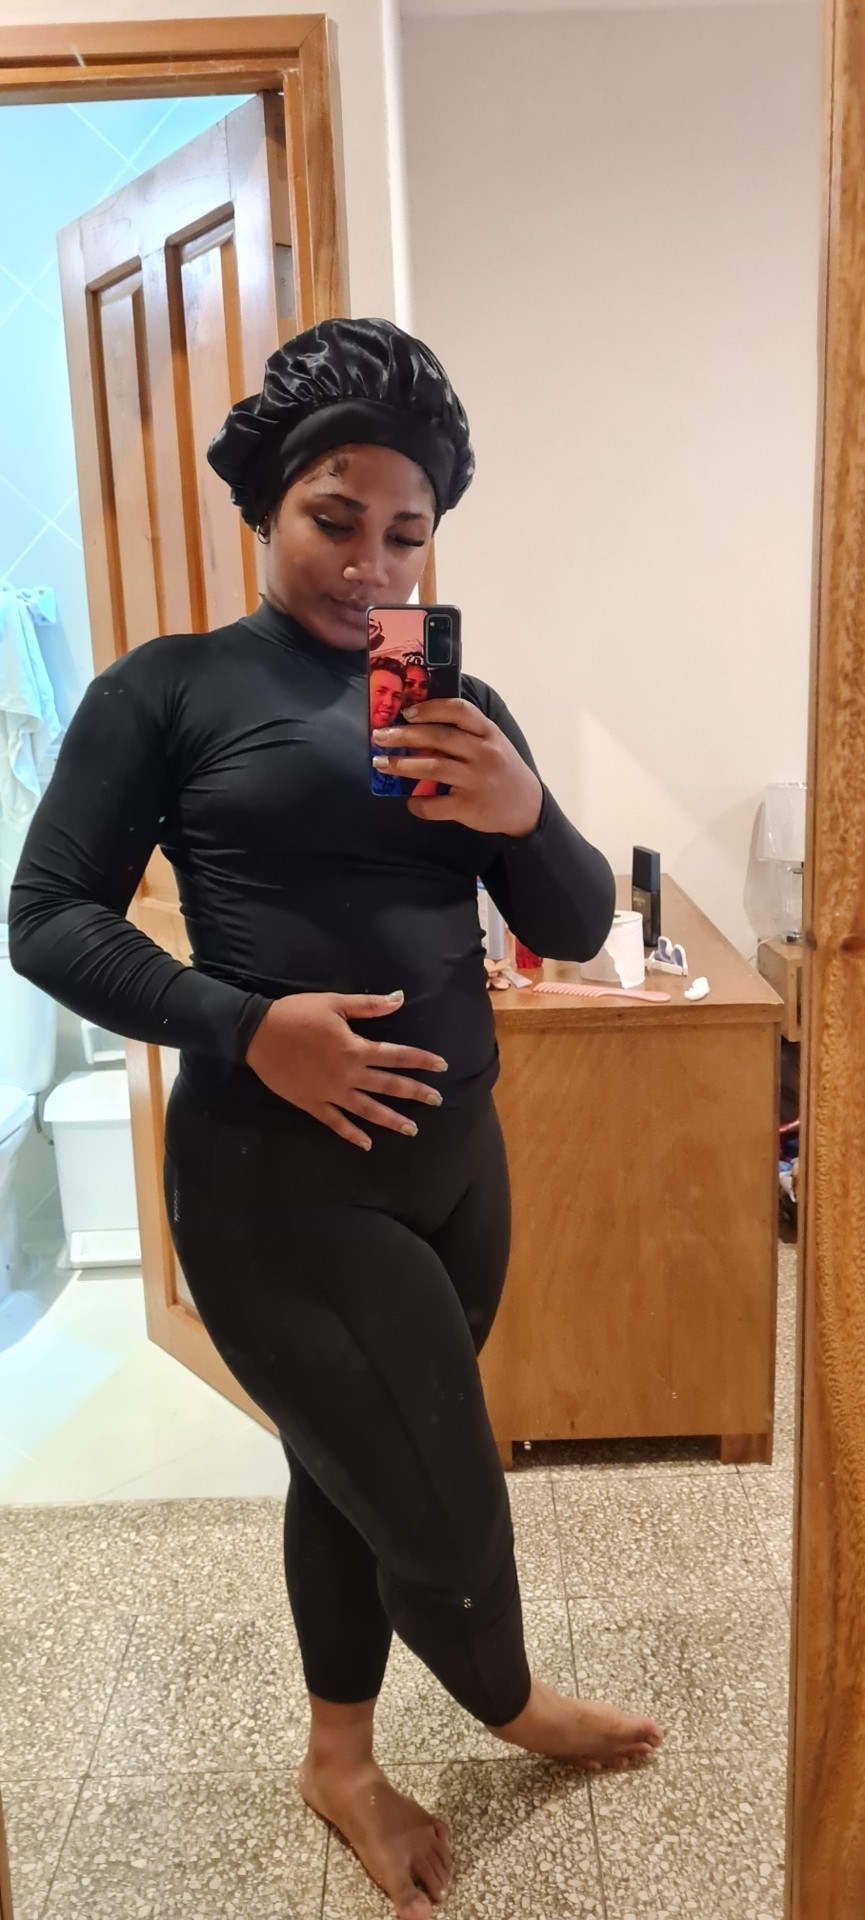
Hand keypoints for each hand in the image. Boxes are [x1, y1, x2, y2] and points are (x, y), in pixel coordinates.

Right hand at [244, 990, 447, 1149]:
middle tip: (437, 1099)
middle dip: (415, 1092)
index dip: (421, 1060)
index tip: (442, 1066)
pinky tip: (367, 1144)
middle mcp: (348, 1075)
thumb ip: (369, 1006)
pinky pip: (336, 1123)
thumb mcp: (334, 1003)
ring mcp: (331, 1093)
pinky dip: (352, 1134)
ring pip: (367, 1110)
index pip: (397, 1056)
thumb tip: (400, 999)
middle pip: (388, 1086)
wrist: (257, 1033)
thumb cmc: (297, 1013)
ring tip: (412, 1128)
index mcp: (355, 1048)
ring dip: (391, 1120)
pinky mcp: (312, 1104)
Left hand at [372, 699, 542, 835]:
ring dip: (402, 765)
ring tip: (381, 764)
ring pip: (433, 768)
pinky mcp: (470, 806)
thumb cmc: (502, 769)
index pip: (459, 710)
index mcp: (488, 733)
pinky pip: (436, 805)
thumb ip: (466, 732)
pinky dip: (419, 804)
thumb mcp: (493, 743)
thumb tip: (419, 723)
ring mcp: (476, 780)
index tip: (407, 712)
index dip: (430, 708)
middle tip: (379, 736)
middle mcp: (484, 753)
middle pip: (439, 737)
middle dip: (404, 735)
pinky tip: (410, 802)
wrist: (527, 807)